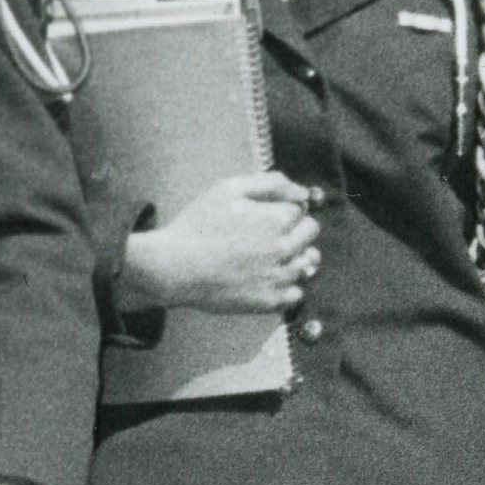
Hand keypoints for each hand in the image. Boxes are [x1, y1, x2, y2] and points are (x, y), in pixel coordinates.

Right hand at [119, 172, 320, 317]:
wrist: (174, 267)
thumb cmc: (197, 225)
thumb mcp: (228, 189)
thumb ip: (270, 183)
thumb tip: (303, 192)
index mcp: (276, 219)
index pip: (301, 209)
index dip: (284, 208)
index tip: (266, 214)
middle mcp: (283, 248)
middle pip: (311, 233)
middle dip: (296, 228)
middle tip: (268, 233)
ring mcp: (277, 277)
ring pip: (308, 263)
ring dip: (296, 255)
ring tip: (270, 255)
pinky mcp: (268, 301)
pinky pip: (297, 294)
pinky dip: (289, 285)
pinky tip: (269, 277)